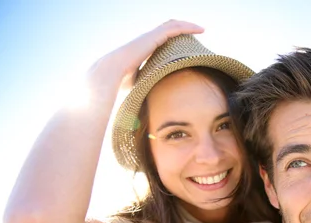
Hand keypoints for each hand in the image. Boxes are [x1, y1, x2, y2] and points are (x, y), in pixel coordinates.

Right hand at [88, 20, 204, 91]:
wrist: (109, 75)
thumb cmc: (119, 84)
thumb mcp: (138, 85)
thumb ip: (145, 88)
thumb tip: (149, 109)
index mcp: (143, 50)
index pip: (160, 40)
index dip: (173, 40)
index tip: (186, 46)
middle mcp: (146, 41)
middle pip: (167, 29)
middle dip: (183, 29)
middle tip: (197, 33)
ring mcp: (150, 37)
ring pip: (172, 25)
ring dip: (188, 26)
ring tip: (201, 30)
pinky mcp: (154, 37)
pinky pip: (175, 28)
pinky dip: (188, 27)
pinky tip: (201, 30)